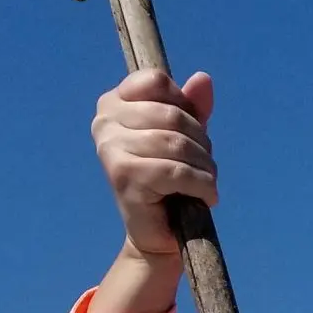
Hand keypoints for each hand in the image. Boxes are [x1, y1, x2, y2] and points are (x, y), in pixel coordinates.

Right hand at [91, 68, 217, 264]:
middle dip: (200, 141)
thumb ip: (191, 106)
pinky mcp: (124, 176)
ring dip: (204, 166)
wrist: (158, 233)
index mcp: (112, 103)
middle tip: (206, 166)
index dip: (184, 104)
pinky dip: (201, 185)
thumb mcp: (183, 135)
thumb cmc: (170, 180)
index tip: (190, 132)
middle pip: (171, 114)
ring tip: (207, 182)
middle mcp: (104, 122)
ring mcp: (111, 148)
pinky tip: (207, 197)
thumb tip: (203, 78)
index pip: (157, 81)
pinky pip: (176, 172)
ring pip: (177, 143)